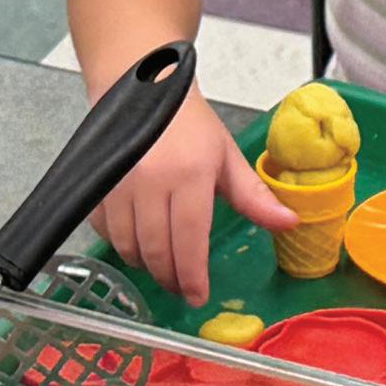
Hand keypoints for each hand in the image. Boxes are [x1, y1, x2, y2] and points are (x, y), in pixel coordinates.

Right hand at [91, 88, 294, 306]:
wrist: (145, 89)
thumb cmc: (188, 123)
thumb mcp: (228, 157)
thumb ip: (254, 197)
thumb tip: (288, 223)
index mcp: (189, 174)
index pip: (189, 239)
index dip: (192, 276)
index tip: (198, 296)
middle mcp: (150, 181)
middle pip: (157, 251)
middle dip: (171, 278)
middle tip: (182, 288)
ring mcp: (118, 184)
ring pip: (129, 247)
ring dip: (147, 265)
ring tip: (164, 267)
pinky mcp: (97, 186)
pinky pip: (106, 232)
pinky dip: (122, 245)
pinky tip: (138, 243)